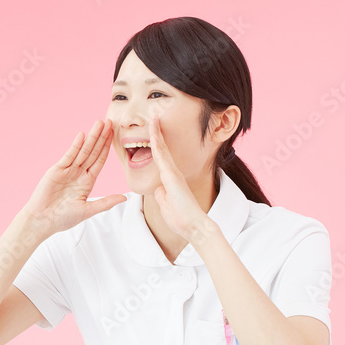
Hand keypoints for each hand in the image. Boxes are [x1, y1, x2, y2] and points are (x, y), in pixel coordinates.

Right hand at [23, 119, 126, 235]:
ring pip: (83, 151)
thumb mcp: (87, 210)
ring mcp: (67, 171)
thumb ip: (106, 202)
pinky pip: (69, 156)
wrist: (42, 220)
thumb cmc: (63, 218)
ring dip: (91, 137)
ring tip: (99, 123)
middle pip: (93, 152)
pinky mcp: (56, 170)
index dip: (107, 148)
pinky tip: (82, 136)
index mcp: (87, 182)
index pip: (100, 161)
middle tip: (110, 122)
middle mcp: (78, 174)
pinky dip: (76, 146)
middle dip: (101, 137)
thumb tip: (125, 198)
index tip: (115, 135)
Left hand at [148, 114, 213, 243]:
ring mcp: (173, 174)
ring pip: (162, 150)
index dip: (154, 145)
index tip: (150, 133)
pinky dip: (158, 144)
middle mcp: (172, 173)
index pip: (159, 158)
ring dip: (157, 134)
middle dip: (156, 134)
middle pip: (162, 150)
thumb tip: (159, 188)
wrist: (194, 226)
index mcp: (169, 179)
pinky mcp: (172, 177)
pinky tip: (153, 133)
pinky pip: (162, 157)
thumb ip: (162, 194)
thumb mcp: (166, 204)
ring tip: (153, 118)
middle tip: (153, 117)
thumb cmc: (181, 218)